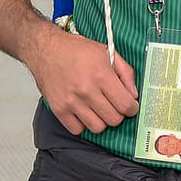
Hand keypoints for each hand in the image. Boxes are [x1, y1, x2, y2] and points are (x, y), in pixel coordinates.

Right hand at [23, 27, 139, 134]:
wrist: (46, 50)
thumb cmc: (76, 50)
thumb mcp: (107, 52)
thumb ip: (126, 72)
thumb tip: (134, 94)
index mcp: (101, 75)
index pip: (126, 105)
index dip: (132, 108)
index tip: (130, 106)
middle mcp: (86, 90)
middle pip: (114, 119)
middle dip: (118, 114)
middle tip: (114, 105)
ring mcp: (71, 102)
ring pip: (97, 128)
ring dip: (102, 120)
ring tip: (99, 108)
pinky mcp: (58, 110)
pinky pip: (78, 130)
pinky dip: (83, 124)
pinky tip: (84, 111)